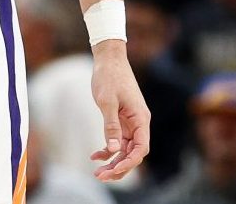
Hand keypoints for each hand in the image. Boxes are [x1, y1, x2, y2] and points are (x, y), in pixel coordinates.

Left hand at [89, 41, 149, 181]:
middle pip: (133, 152)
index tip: (114, 171)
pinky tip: (95, 156)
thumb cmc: (109, 76)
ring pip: (125, 149)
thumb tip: (113, 149)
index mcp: (140, 118)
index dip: (130, 162)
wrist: (108, 59)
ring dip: (113, 161)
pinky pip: (117, 140)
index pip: (141, 148)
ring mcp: (130, 122)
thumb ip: (110, 125)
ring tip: (98, 173)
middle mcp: (139, 122)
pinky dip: (108, 149)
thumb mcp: (107, 101)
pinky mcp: (121, 119)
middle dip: (120, 167)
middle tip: (101, 177)